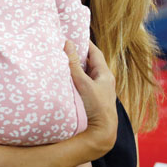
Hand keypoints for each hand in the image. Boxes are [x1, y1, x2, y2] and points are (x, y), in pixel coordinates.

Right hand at [66, 40, 117, 156]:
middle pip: (90, 62)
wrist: (101, 132)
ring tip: (62, 59)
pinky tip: (65, 78)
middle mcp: (103, 81)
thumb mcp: (83, 82)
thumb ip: (74, 63)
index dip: (85, 42)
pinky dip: (75, 77)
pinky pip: (83, 83)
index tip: (74, 35)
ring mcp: (98, 90)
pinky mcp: (92, 98)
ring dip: (76, 67)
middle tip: (64, 45)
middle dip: (78, 54)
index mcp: (105, 74)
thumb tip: (67, 43)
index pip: (95, 52)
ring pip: (86, 73)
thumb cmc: (95, 106)